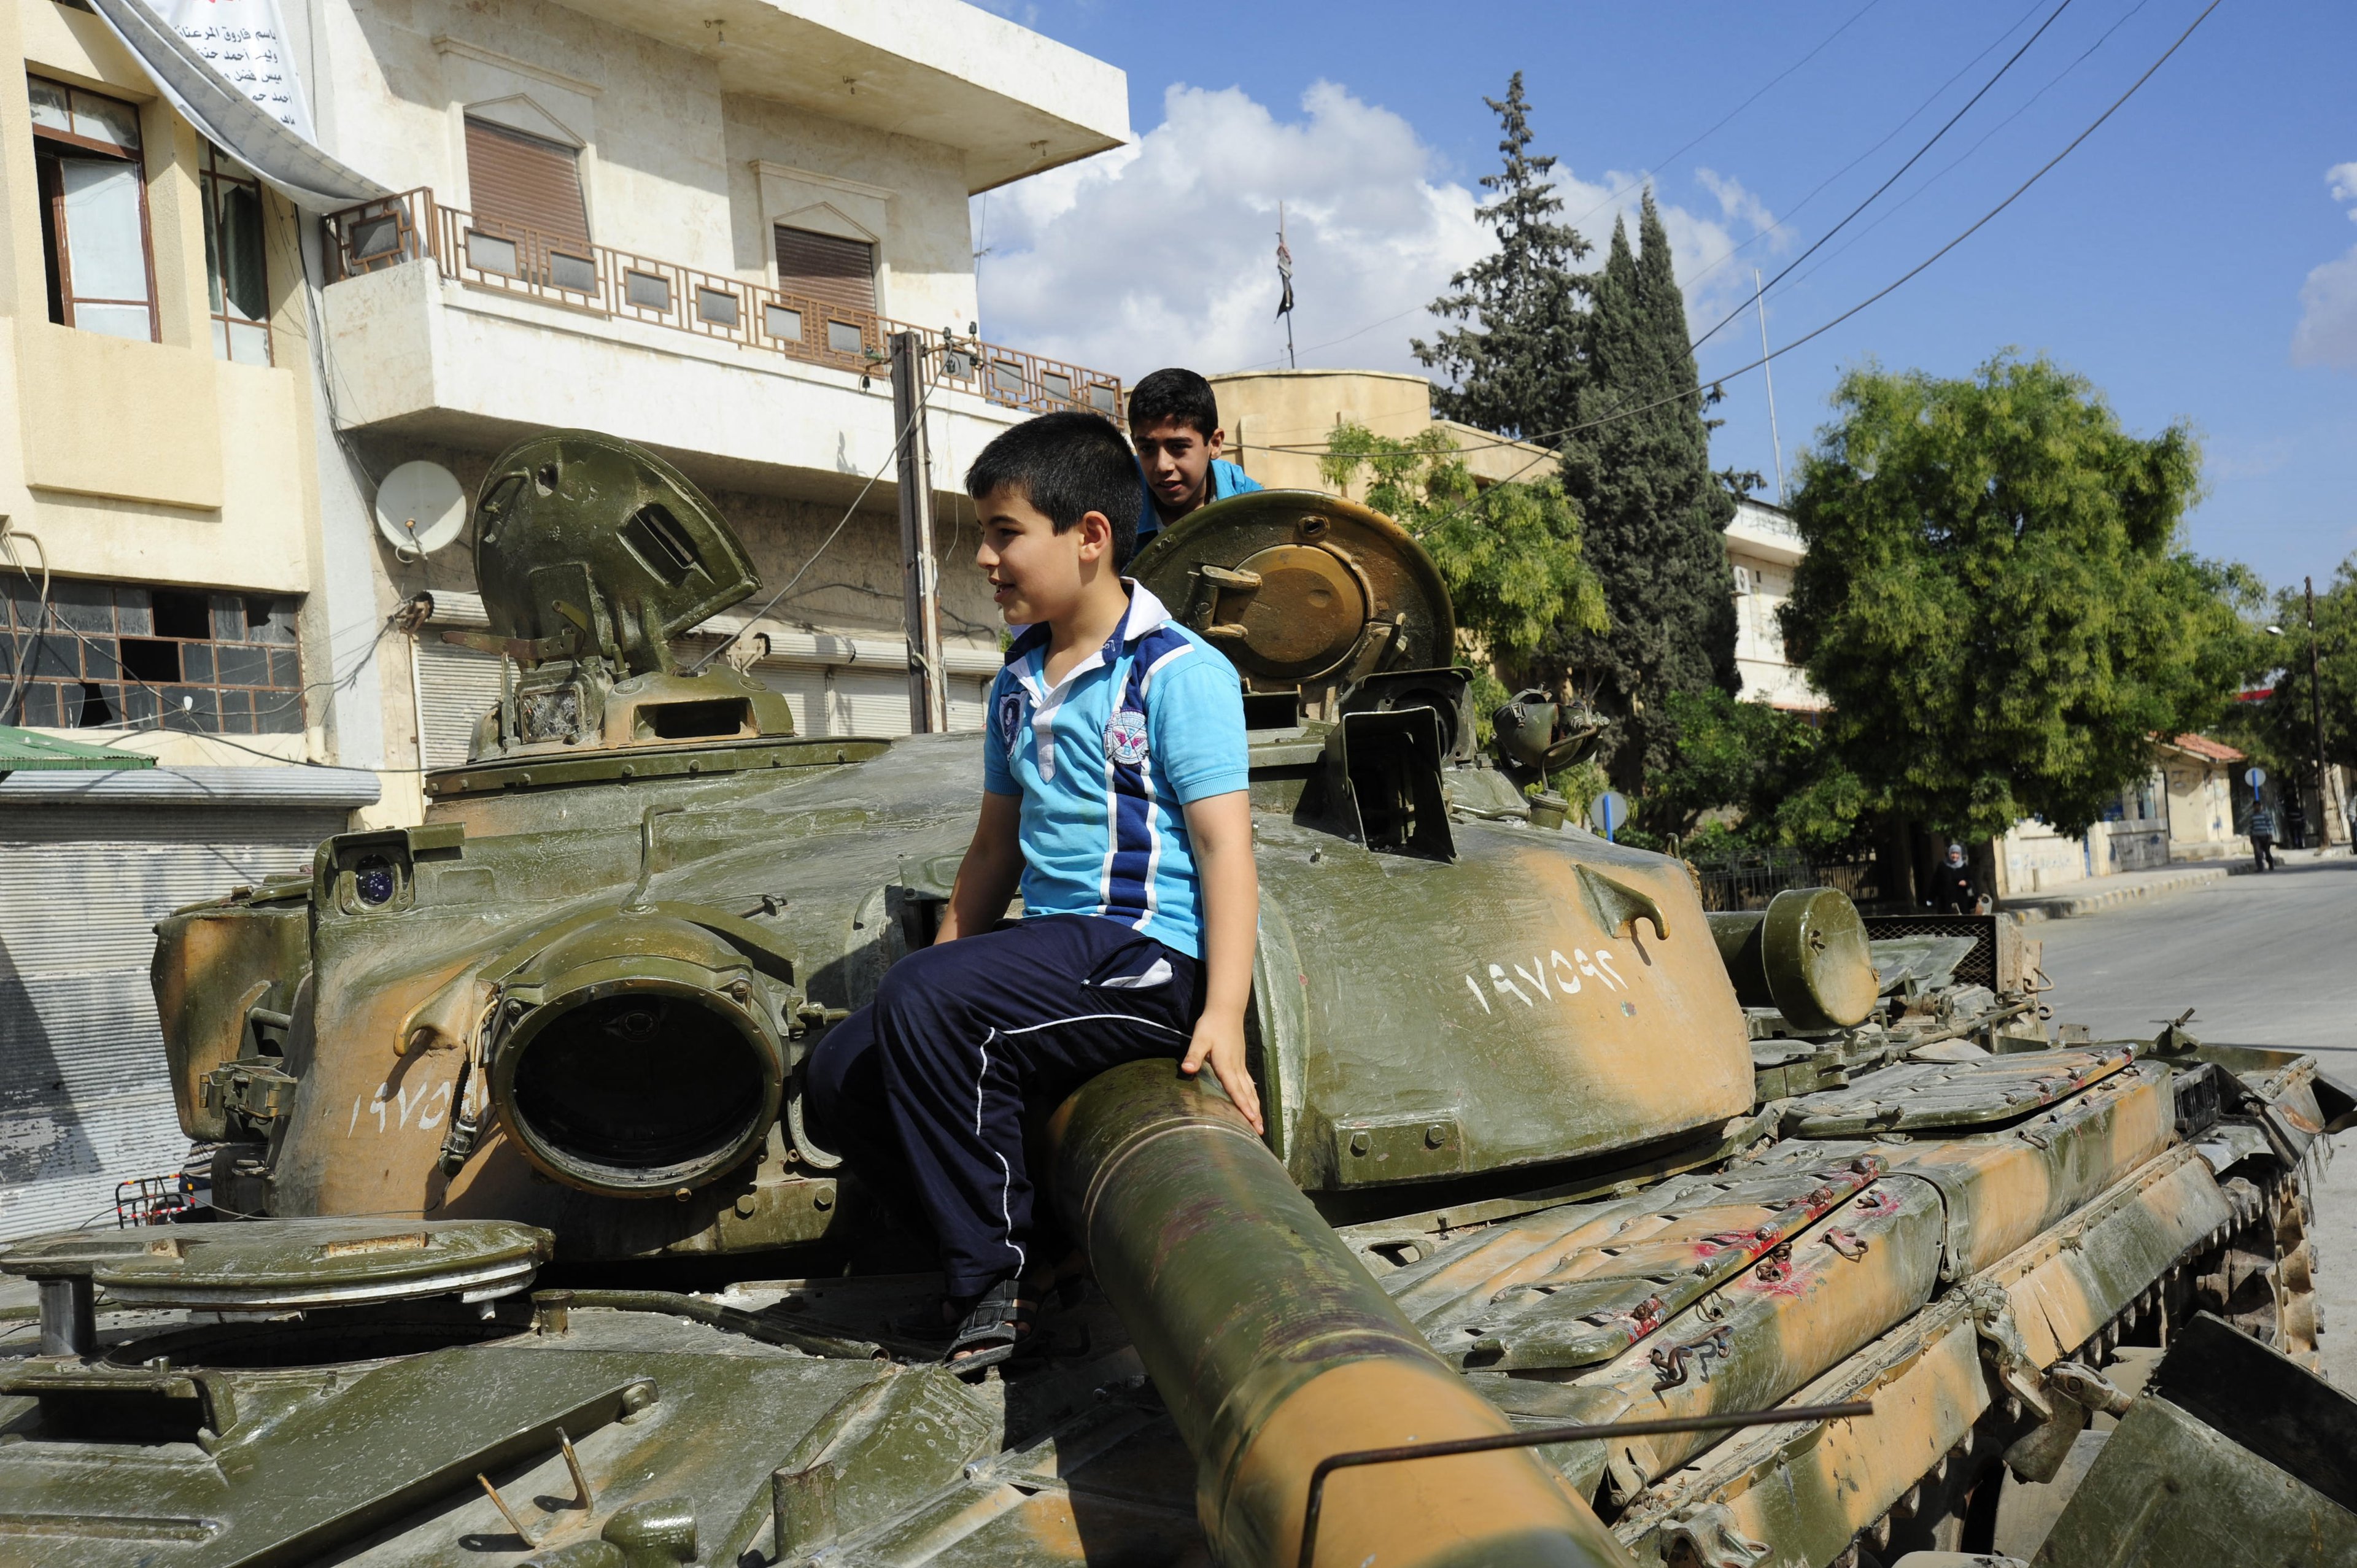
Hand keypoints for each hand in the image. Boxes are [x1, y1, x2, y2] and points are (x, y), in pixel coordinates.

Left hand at [1180, 1013, 1263, 1134]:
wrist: (1226, 1011)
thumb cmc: (1211, 1025)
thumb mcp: (1199, 1039)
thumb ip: (1194, 1055)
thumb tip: (1186, 1069)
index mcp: (1226, 1065)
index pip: (1235, 1089)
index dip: (1243, 1105)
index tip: (1252, 1119)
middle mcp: (1236, 1068)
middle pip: (1247, 1094)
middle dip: (1254, 1113)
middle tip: (1260, 1131)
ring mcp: (1241, 1066)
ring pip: (1251, 1090)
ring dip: (1256, 1107)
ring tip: (1260, 1123)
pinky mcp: (1241, 1063)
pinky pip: (1250, 1084)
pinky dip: (1253, 1096)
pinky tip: (1255, 1102)